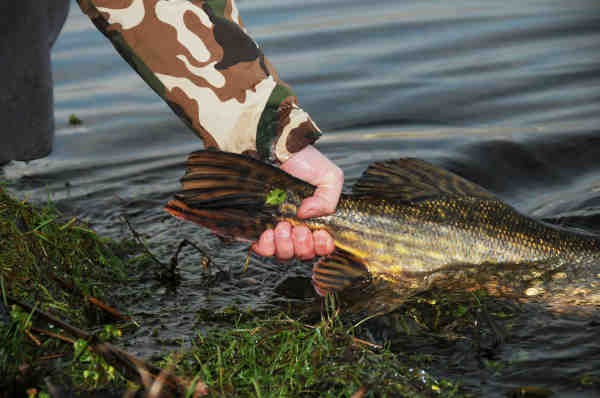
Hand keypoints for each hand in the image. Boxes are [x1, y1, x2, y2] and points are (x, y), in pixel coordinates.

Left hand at [251, 145, 341, 259]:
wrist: (274, 148)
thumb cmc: (302, 160)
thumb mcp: (328, 176)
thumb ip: (329, 199)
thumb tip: (308, 215)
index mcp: (317, 220)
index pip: (322, 247)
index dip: (323, 247)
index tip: (320, 234)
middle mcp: (298, 227)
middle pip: (303, 255)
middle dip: (303, 246)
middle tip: (299, 229)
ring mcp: (277, 229)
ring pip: (284, 255)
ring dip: (285, 246)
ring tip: (282, 226)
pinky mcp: (257, 227)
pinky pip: (262, 249)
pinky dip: (266, 246)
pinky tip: (268, 232)